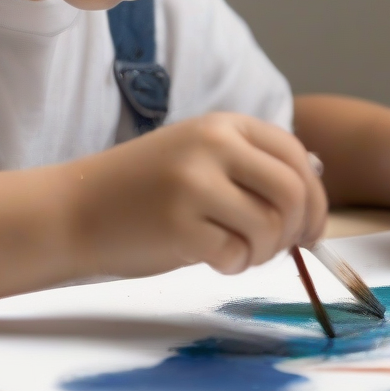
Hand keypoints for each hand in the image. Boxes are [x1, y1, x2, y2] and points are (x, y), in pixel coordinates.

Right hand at [67, 112, 326, 277]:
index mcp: (221, 124)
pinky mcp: (180, 225)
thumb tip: (312, 189)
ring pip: (270, 227)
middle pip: (293, 190)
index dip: (314, 196)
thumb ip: (248, 164)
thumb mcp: (198, 155)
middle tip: (282, 247)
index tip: (310, 227)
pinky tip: (210, 258)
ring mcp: (195, 182)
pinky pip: (236, 255)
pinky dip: (233, 266)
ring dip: (263, 252)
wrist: (76, 207)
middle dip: (299, 228)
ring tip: (236, 251)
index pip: (294, 154)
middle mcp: (212, 144)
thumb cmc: (143, 188)